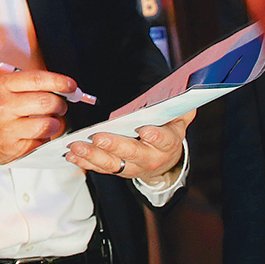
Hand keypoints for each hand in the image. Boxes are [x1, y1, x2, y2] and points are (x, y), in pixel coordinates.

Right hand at [0, 70, 75, 178]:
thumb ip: (27, 85)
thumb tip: (62, 87)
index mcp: (0, 86)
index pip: (39, 80)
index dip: (61, 82)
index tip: (72, 86)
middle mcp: (2, 106)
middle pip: (48, 102)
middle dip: (61, 105)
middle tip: (60, 106)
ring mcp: (7, 129)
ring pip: (49, 124)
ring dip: (56, 124)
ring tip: (51, 122)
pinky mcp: (12, 148)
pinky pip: (42, 141)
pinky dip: (45, 138)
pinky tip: (37, 134)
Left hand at [66, 109, 194, 186]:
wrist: (164, 160)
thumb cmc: (167, 131)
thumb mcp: (179, 118)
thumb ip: (182, 106)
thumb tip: (192, 93)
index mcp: (168, 143)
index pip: (165, 140)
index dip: (157, 137)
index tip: (147, 131)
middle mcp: (150, 158)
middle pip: (133, 153)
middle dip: (115, 145)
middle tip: (99, 137)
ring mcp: (133, 167)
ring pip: (113, 164)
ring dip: (93, 155)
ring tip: (77, 146)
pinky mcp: (118, 170)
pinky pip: (100, 168)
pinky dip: (85, 162)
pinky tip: (72, 154)